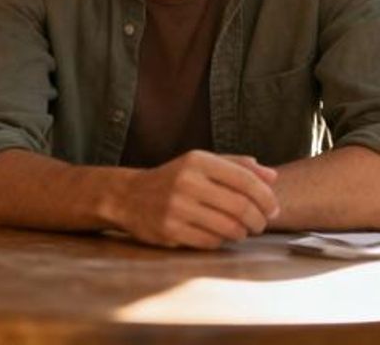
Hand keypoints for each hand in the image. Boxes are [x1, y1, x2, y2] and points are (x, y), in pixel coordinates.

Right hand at [120, 150, 278, 248]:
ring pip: (230, 228)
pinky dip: (222, 241)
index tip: (273, 208)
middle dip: (259, 220)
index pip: (245, 180)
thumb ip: (236, 166)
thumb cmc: (173, 179)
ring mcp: (177, 207)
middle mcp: (187, 181)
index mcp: (197, 160)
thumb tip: (272, 176)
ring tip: (240, 230)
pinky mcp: (171, 230)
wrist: (129, 196)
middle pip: (241, 207)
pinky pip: (212, 242)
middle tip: (260, 224)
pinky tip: (218, 234)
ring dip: (242, 233)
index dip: (267, 197)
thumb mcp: (200, 163)